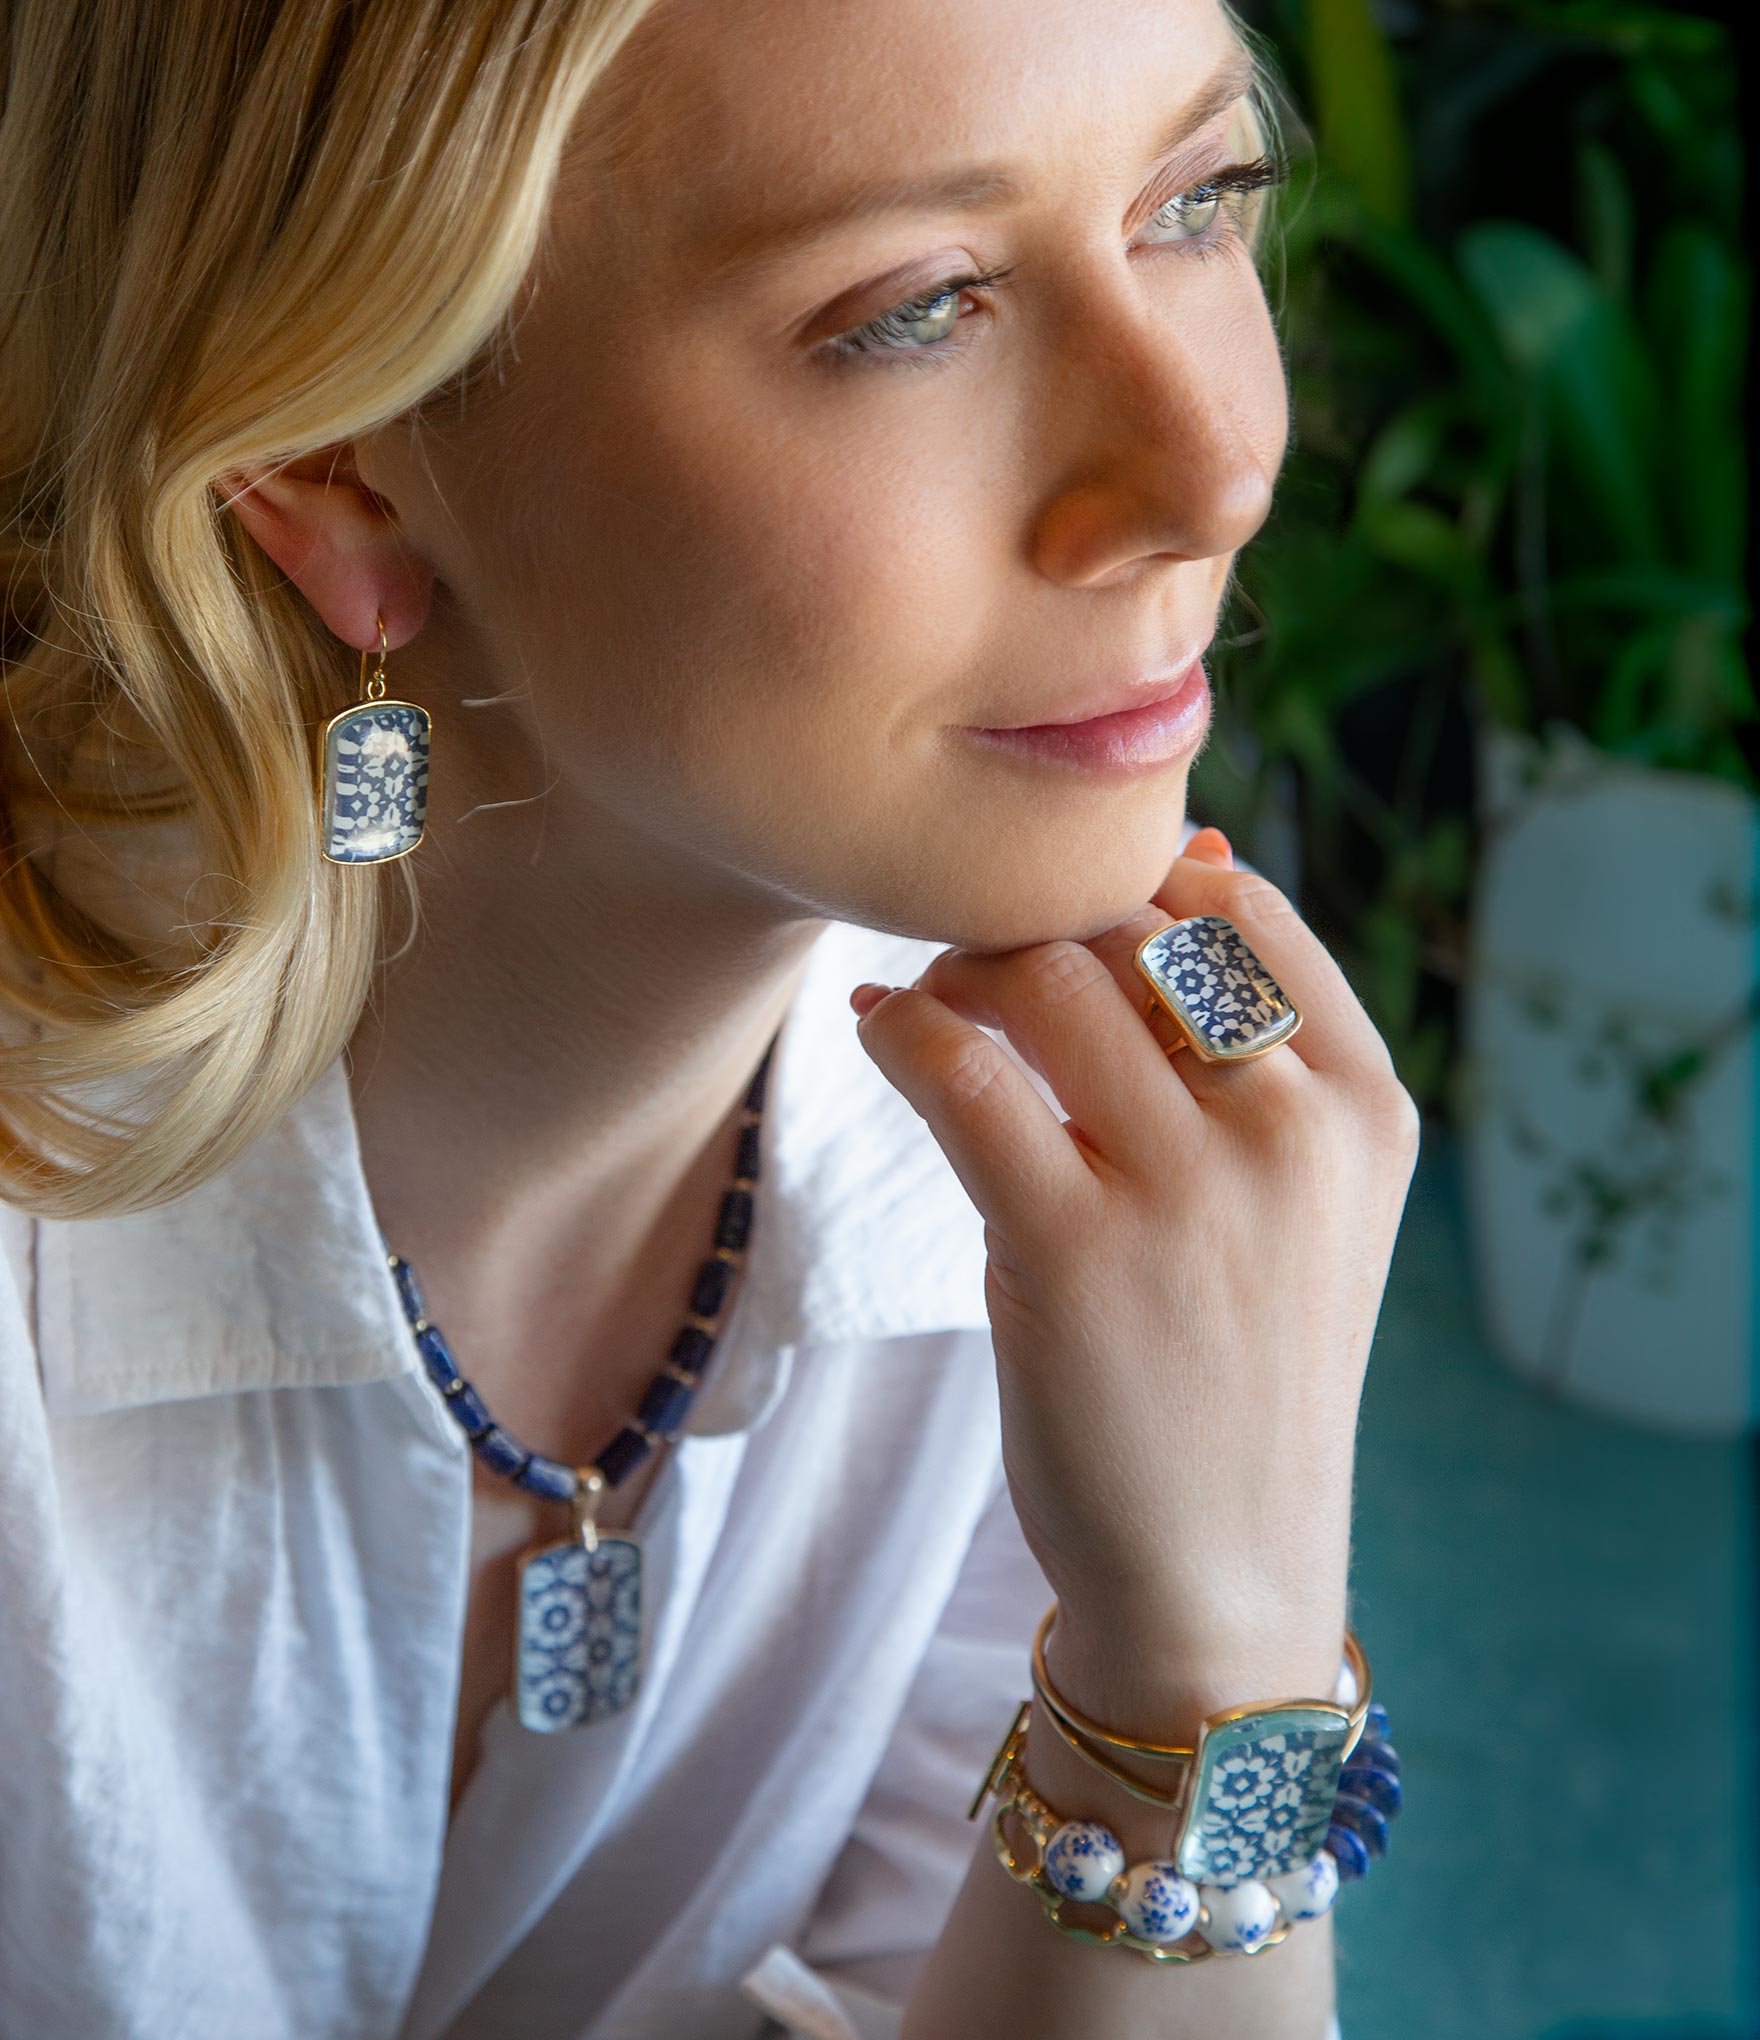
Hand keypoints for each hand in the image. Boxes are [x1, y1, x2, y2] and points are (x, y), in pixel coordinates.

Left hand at [849, 828, 1418, 1719]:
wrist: (1219, 1563)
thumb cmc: (1240, 1358)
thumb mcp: (1304, 1197)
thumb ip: (1258, 1041)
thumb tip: (1192, 851)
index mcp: (1365, 1106)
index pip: (1242, 909)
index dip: (1133, 893)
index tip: (1070, 932)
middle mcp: (1295, 1133)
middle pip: (1128, 929)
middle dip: (1033, 929)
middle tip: (975, 971)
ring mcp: (1190, 1192)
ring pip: (1042, 977)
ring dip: (963, 971)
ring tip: (932, 1007)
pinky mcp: (1073, 1250)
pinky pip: (959, 1068)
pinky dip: (900, 1028)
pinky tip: (880, 1033)